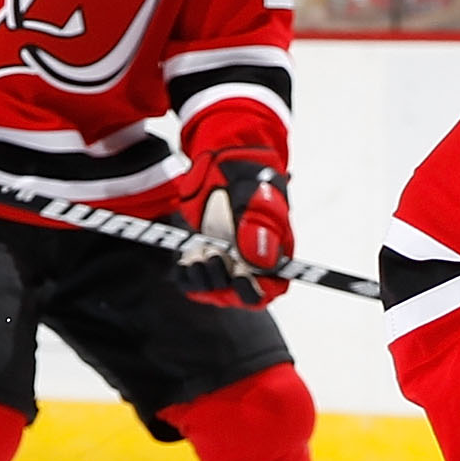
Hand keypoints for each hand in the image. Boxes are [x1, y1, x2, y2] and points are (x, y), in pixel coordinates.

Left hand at [174, 147, 294, 307]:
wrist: (221, 163)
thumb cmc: (249, 180)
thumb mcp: (257, 200)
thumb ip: (261, 230)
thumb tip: (264, 262)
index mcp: (273, 254)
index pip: (270, 289)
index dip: (255, 291)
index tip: (239, 275)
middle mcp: (249, 265)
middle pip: (239, 297)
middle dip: (224, 282)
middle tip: (215, 255)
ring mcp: (224, 263)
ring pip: (213, 291)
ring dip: (204, 276)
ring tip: (202, 249)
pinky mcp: (199, 259)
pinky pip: (190, 282)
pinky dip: (186, 273)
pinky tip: (188, 255)